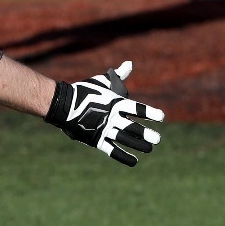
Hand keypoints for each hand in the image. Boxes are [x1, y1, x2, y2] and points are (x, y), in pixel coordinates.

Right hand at [45, 61, 164, 166]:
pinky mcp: (95, 139)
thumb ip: (118, 76)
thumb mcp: (102, 81)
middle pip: (132, 127)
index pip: (137, 109)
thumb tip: (130, 64)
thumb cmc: (84, 90)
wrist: (62, 104)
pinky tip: (134, 161)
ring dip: (138, 145)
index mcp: (115, 103)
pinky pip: (111, 150)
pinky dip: (123, 156)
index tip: (161, 117)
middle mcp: (111, 117)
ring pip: (124, 139)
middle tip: (157, 140)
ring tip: (149, 149)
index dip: (150, 113)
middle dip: (146, 134)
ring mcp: (103, 129)